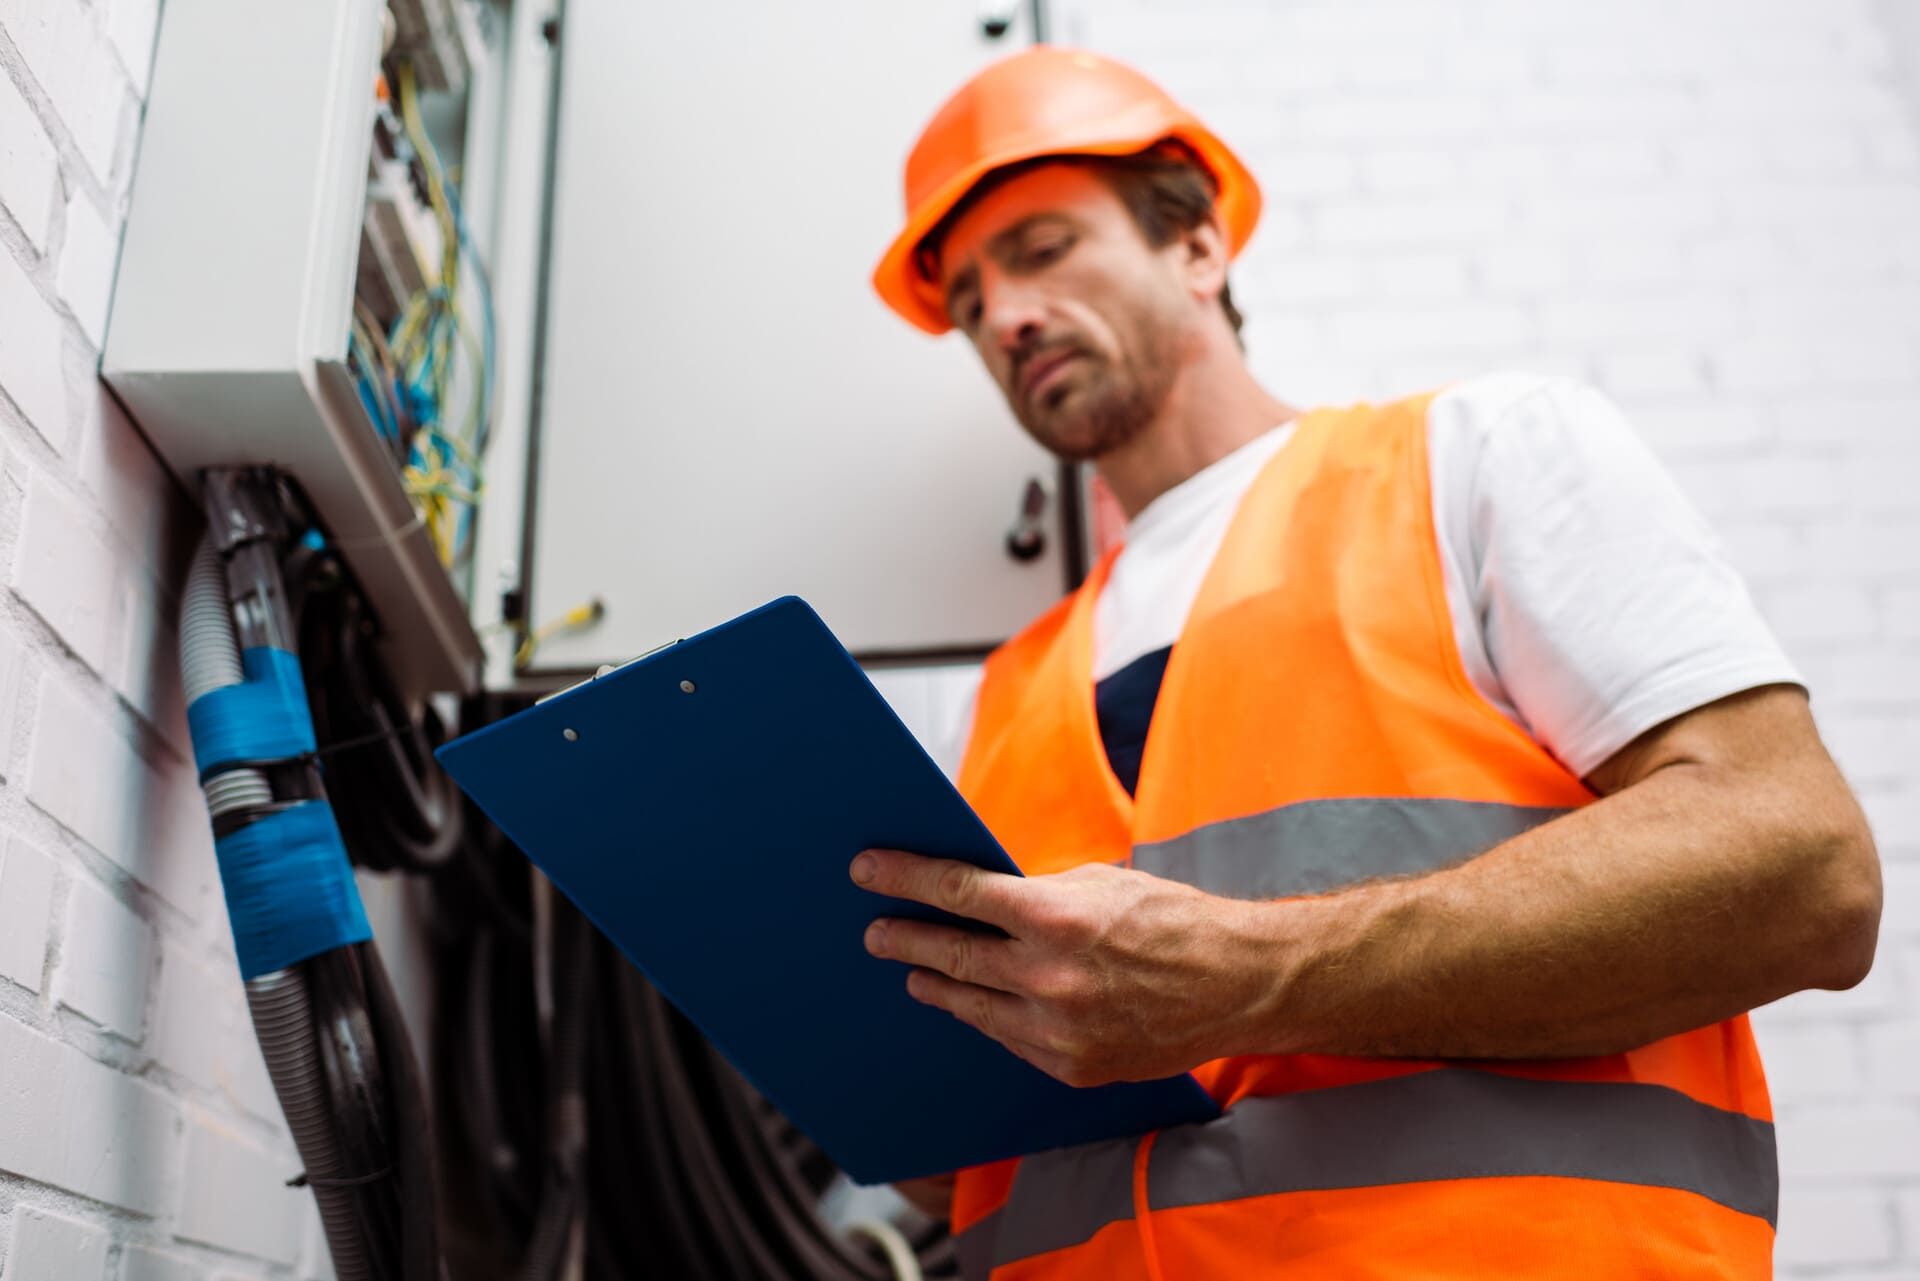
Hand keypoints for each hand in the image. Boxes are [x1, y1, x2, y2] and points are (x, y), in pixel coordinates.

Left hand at [851, 849, 1275, 1086]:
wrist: (1238, 985)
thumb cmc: (1173, 920)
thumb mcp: (1101, 883)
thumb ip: (1037, 892)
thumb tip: (979, 897)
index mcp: (1055, 915)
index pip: (958, 892)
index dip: (905, 878)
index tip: (867, 869)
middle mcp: (1049, 976)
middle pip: (951, 954)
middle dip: (905, 938)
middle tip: (874, 930)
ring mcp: (1057, 1029)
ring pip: (972, 1005)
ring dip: (936, 984)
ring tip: (914, 971)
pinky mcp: (1071, 1067)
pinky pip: (1009, 1039)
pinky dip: (987, 1017)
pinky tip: (970, 1004)